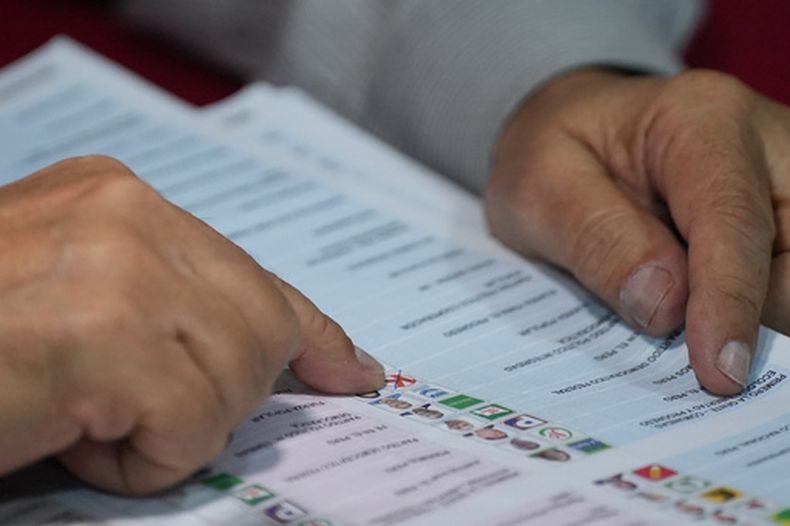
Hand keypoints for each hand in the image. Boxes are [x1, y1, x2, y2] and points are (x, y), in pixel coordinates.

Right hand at [0, 156, 383, 494]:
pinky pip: (188, 430)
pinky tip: (72, 435)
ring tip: (81, 414)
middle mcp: (128, 219)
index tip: (351, 370)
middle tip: (141, 409)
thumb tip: (269, 355)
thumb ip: (166, 303)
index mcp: (120, 201)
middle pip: (261, 332)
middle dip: (220, 394)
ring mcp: (123, 272)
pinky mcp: (109, 337)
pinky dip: (137, 460)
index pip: (255, 276)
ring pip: (232, 385)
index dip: (310, 333)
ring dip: (165, 427)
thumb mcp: (74, 297)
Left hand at [486, 68, 789, 394]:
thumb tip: (667, 307)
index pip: (733, 219)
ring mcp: (779, 181)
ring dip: (761, 318)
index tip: (720, 372)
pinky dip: (755, 313)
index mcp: (700, 120)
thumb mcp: (540, 187)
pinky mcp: (778, 216)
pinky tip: (715, 338)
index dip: (730, 301)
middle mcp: (762, 144)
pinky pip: (783, 275)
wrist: (570, 132)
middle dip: (759, 314)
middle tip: (708, 371)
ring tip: (706, 356)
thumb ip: (599, 239)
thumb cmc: (551, 152)